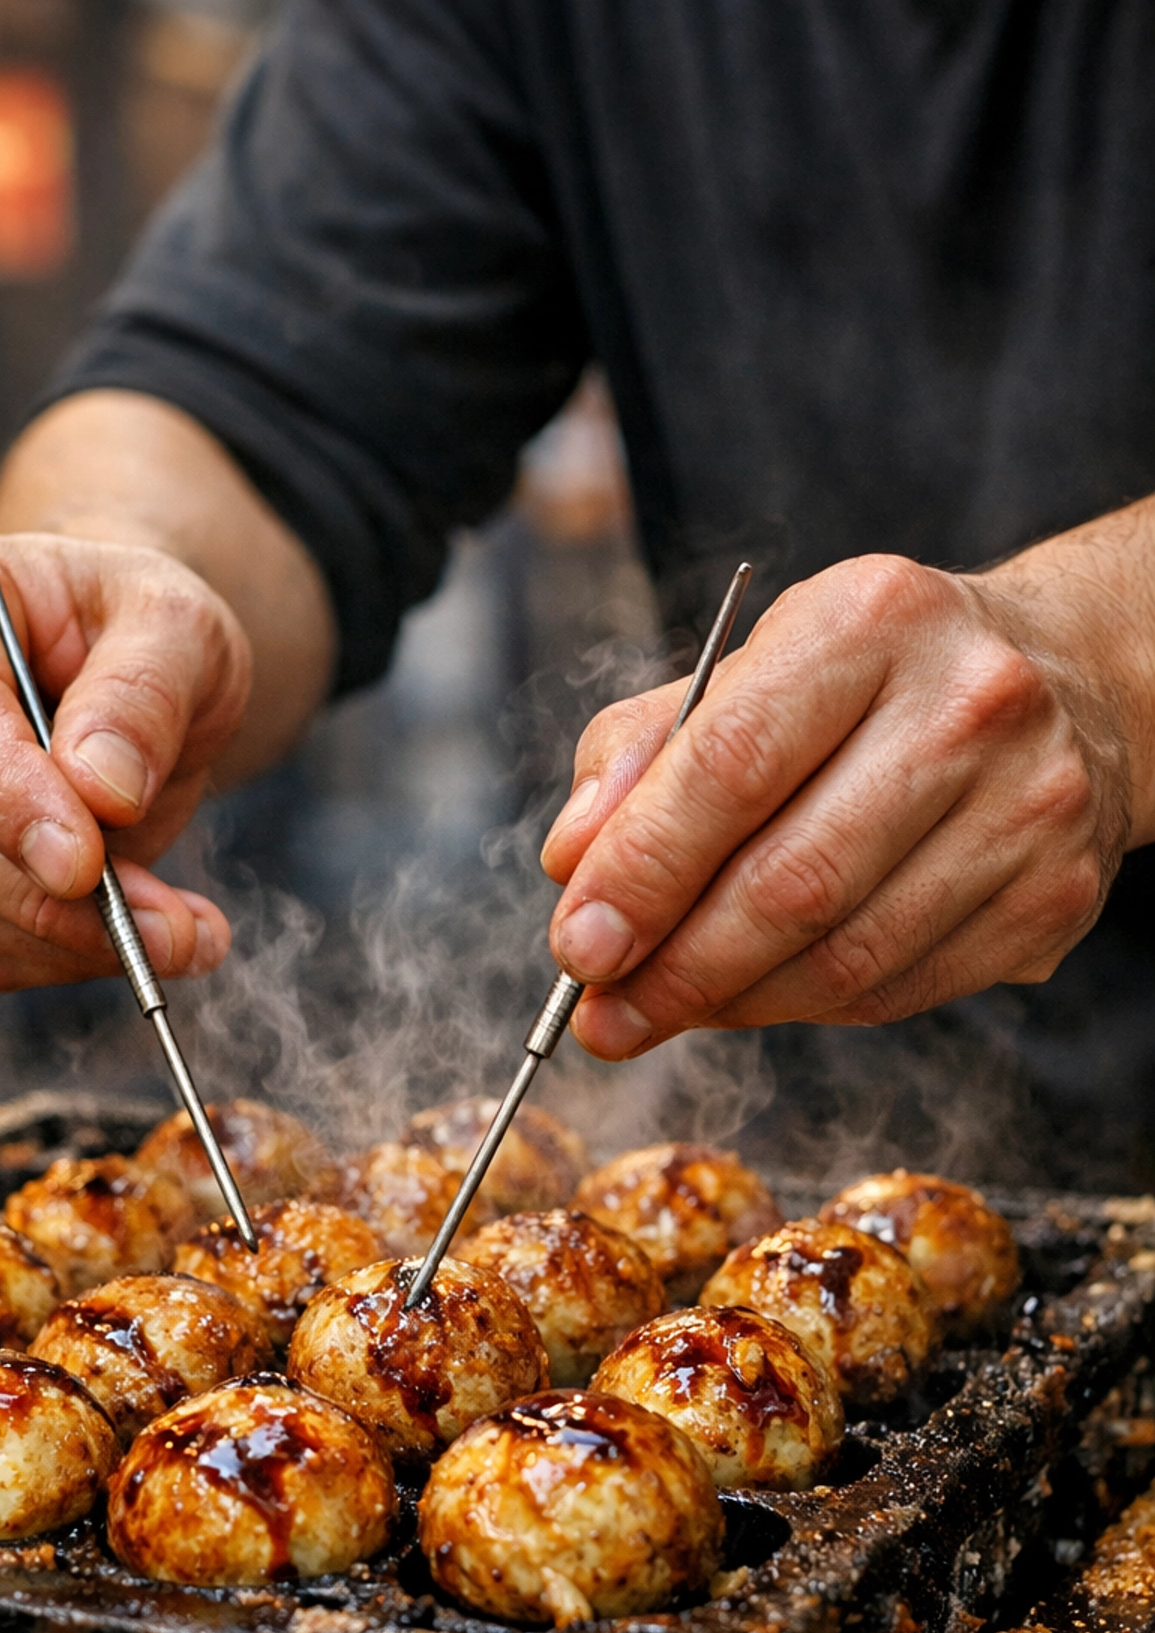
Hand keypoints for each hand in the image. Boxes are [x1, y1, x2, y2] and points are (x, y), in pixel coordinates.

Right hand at [0, 530, 249, 990]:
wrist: (117, 659)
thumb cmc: (140, 627)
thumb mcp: (181, 626)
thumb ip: (144, 694)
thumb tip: (99, 790)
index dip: (8, 799)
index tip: (88, 867)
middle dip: (48, 896)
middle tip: (172, 930)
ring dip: (55, 943)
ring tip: (176, 938)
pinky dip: (37, 961)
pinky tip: (121, 944)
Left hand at [540, 554, 1131, 1058]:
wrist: (1062, 680)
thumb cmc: (867, 682)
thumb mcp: (749, 670)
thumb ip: (640, 754)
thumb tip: (571, 860)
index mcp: (870, 621)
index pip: (730, 766)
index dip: (642, 872)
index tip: (576, 946)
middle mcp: (968, 705)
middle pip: (791, 881)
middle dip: (675, 967)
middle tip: (604, 1012)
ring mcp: (1027, 807)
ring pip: (846, 957)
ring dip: (733, 1004)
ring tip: (665, 1009)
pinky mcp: (1056, 897)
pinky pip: (899, 990)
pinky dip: (808, 1008)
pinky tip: (762, 994)